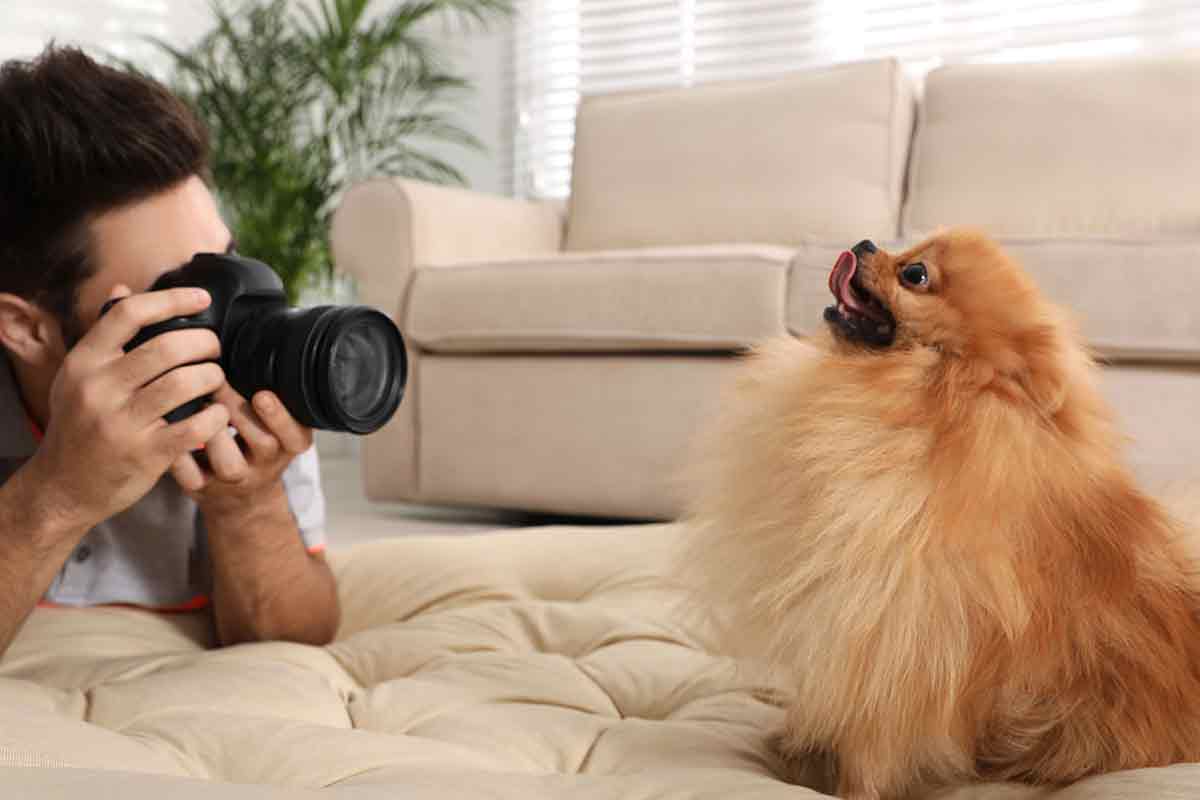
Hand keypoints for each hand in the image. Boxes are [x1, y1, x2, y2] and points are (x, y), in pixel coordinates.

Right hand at [29, 285, 229, 533]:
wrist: (64, 487)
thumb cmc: (80, 425)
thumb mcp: (78, 377)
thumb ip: (103, 336)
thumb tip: (123, 289)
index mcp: (84, 363)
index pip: (129, 314)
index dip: (172, 299)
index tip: (202, 299)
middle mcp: (99, 388)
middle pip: (167, 347)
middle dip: (204, 342)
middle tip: (215, 348)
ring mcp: (121, 422)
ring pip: (185, 383)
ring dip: (213, 376)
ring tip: (216, 378)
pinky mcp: (145, 453)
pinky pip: (195, 425)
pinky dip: (216, 416)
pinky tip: (218, 413)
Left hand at [171, 384, 312, 519]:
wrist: (239, 497)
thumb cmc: (253, 444)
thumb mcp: (276, 424)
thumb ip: (270, 394)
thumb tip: (255, 342)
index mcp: (288, 445)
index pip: (297, 436)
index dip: (281, 417)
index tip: (263, 395)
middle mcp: (266, 464)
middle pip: (263, 443)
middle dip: (239, 411)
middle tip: (217, 382)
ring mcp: (235, 479)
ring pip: (228, 462)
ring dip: (211, 431)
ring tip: (194, 402)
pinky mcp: (203, 489)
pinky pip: (189, 476)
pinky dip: (177, 452)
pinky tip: (168, 426)